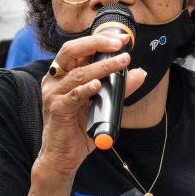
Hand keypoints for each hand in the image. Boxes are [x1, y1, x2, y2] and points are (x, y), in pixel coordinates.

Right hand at [36, 31, 145, 179]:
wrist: (63, 157)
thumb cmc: (79, 129)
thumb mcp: (103, 104)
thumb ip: (119, 88)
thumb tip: (140, 73)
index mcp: (64, 74)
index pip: (80, 48)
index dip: (100, 39)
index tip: (123, 38)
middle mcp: (55, 80)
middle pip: (72, 51)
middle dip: (97, 43)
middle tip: (119, 44)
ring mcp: (54, 94)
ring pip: (78, 73)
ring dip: (102, 66)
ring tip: (122, 62)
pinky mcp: (57, 110)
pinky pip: (72, 96)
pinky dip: (86, 89)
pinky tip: (98, 84)